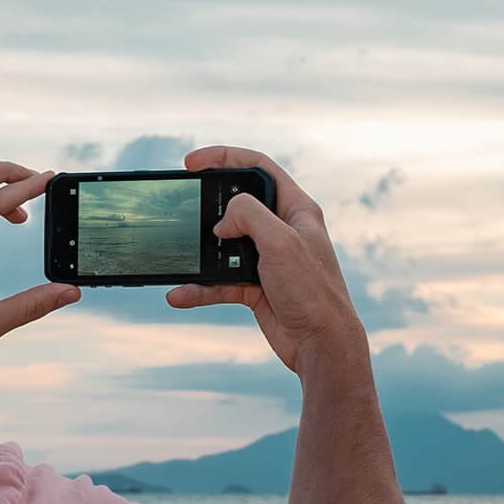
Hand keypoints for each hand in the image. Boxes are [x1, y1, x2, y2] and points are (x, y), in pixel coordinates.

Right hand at [164, 146, 366, 374]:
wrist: (322, 345)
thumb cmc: (312, 292)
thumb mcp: (280, 242)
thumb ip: (249, 215)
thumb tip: (222, 221)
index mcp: (296, 209)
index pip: (258, 167)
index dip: (224, 157)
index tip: (191, 162)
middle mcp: (282, 230)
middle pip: (237, 205)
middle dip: (208, 207)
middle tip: (183, 206)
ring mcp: (268, 259)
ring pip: (224, 246)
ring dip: (201, 254)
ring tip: (180, 256)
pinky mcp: (257, 287)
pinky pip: (221, 281)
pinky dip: (201, 288)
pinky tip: (180, 294)